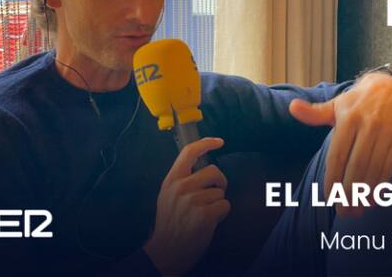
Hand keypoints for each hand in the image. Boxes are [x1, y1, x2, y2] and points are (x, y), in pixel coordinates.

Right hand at [143, 138, 230, 275]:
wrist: (166, 251)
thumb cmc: (169, 224)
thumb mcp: (167, 195)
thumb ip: (181, 180)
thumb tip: (201, 167)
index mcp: (171, 180)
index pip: (189, 152)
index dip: (206, 143)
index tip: (219, 141)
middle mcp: (182, 187)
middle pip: (214, 171)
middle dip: (219, 182)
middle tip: (214, 194)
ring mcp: (193, 200)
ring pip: (221, 191)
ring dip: (218, 202)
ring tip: (205, 213)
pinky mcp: (205, 214)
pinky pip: (225, 205)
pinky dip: (222, 214)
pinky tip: (209, 221)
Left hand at [289, 72, 391, 216]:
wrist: (391, 88)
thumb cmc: (357, 101)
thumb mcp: (336, 104)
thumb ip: (314, 113)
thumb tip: (292, 108)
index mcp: (348, 119)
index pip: (338, 155)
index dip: (333, 178)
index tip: (329, 197)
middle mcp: (368, 127)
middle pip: (357, 166)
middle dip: (349, 192)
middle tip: (343, 211)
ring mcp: (385, 134)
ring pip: (374, 168)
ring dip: (365, 192)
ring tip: (357, 209)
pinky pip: (388, 166)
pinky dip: (381, 184)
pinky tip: (373, 198)